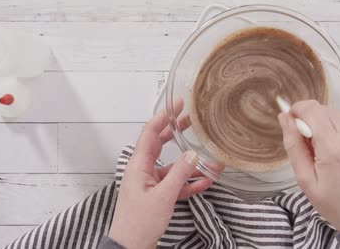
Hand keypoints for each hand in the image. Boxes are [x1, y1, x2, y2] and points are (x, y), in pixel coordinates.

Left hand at [108, 100, 212, 248]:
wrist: (130, 248)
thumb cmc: (138, 224)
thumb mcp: (163, 196)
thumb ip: (180, 174)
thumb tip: (192, 154)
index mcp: (138, 166)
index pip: (149, 133)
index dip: (163, 117)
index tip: (177, 105)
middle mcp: (143, 171)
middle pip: (161, 144)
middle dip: (177, 132)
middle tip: (191, 120)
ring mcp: (151, 184)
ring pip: (173, 166)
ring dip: (191, 163)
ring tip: (209, 156)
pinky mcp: (158, 196)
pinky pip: (176, 184)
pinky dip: (190, 182)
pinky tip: (206, 180)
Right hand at [278, 100, 339, 231]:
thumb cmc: (336, 203)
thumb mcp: (305, 179)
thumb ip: (293, 145)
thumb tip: (285, 120)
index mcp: (333, 148)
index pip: (312, 109)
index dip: (298, 110)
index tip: (292, 119)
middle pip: (324, 109)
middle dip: (311, 119)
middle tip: (309, 143)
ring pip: (339, 115)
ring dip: (327, 124)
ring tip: (326, 149)